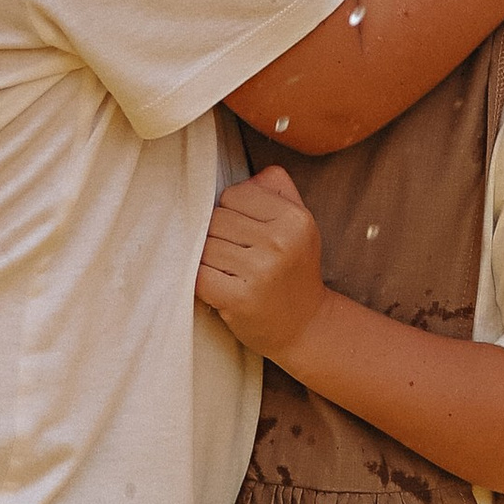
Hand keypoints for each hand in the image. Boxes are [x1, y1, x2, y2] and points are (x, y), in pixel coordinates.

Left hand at [194, 168, 327, 367]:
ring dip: (208, 261)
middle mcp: (280, 242)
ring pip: (204, 247)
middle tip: (236, 258)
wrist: (306, 326)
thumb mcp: (298, 224)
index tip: (245, 235)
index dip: (231, 213)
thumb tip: (249, 177)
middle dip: (218, 237)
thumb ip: (276, 189)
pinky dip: (200, 281)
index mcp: (295, 218)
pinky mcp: (239, 298)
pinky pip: (198, 275)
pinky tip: (218, 288)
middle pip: (215, 219)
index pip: (233, 195)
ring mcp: (260, 271)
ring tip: (230, 274)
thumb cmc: (294, 269)